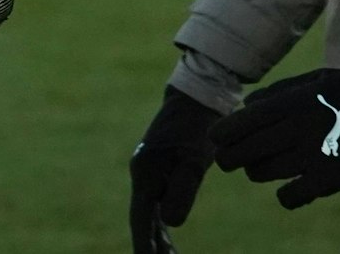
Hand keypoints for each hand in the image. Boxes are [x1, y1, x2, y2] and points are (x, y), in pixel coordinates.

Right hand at [129, 88, 219, 251]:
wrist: (196, 99)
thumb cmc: (197, 129)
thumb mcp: (194, 160)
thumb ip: (183, 191)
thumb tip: (171, 223)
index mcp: (145, 173)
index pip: (141, 220)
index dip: (144, 247)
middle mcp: (142, 175)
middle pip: (143, 221)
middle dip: (150, 249)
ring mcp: (149, 174)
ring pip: (149, 216)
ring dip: (157, 241)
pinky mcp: (159, 172)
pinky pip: (157, 206)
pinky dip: (162, 226)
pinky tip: (167, 240)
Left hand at [210, 67, 339, 209]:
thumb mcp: (317, 78)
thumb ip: (280, 90)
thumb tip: (247, 104)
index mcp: (291, 102)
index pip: (242, 122)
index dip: (222, 133)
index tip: (216, 139)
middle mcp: (297, 128)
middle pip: (244, 150)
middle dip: (228, 158)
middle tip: (228, 160)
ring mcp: (313, 155)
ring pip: (262, 172)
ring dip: (255, 172)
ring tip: (258, 168)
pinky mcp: (332, 179)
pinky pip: (292, 196)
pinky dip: (285, 196)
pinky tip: (289, 190)